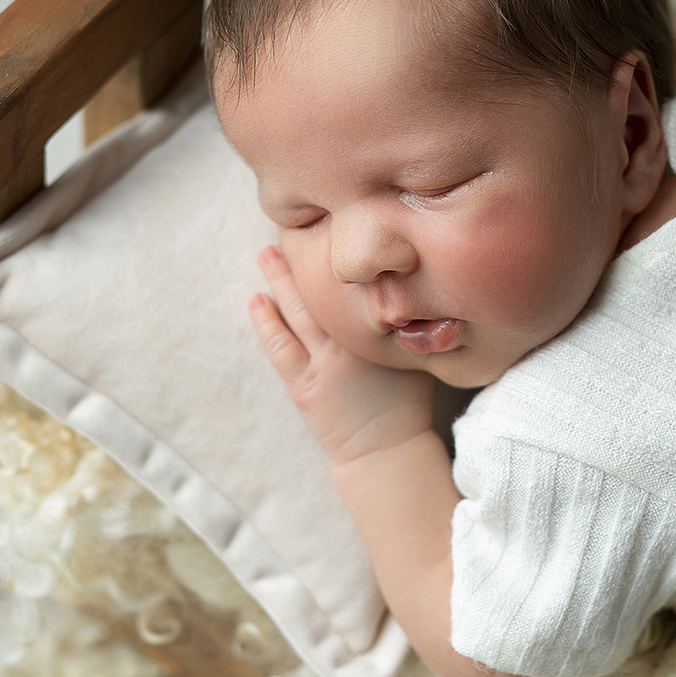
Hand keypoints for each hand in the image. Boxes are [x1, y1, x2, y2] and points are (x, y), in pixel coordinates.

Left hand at [248, 246, 436, 465]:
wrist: (385, 450)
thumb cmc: (407, 403)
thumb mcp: (419, 353)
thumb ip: (411, 321)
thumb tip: (413, 284)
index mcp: (379, 330)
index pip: (358, 281)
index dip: (341, 254)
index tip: (331, 226)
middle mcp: (348, 342)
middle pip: (320, 289)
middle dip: (303, 256)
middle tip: (290, 227)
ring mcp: (322, 363)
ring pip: (296, 312)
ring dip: (278, 280)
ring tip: (266, 252)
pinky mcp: (302, 385)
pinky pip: (279, 346)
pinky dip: (266, 321)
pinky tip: (256, 299)